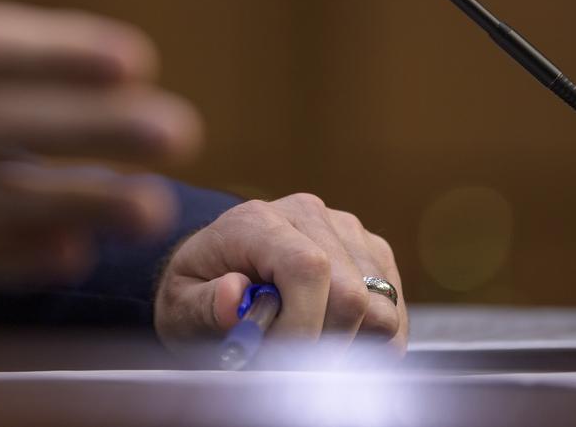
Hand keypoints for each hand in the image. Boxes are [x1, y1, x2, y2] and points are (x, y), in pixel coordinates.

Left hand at [154, 194, 406, 360]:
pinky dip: (370, 338)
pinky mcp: (373, 252)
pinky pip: (394, 308)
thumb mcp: (181, 304)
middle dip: (323, 342)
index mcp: (256, 221)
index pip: (308, 269)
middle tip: (289, 360)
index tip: (278, 357)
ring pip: (380, 305)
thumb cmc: (199, 291)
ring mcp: (347, 230)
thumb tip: (233, 294)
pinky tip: (332, 337)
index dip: (303, 325)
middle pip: (350, 293)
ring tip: (306, 345)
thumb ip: (205, 304)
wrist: (218, 270)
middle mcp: (308, 215)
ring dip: (349, 343)